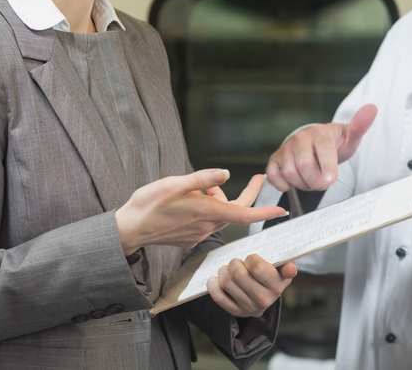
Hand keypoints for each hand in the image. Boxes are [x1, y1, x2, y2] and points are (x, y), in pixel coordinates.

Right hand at [116, 171, 285, 254]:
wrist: (129, 229)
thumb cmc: (148, 204)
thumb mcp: (173, 184)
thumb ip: (201, 179)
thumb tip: (226, 174)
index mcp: (205, 211)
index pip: (242, 213)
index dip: (264, 211)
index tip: (282, 211)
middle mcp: (206, 225)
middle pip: (235, 209)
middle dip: (247, 193)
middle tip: (260, 177)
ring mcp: (199, 233)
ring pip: (220, 211)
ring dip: (216, 197)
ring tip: (192, 187)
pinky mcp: (191, 236)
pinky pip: (208, 219)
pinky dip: (205, 207)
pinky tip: (186, 201)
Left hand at [207, 255, 297, 317]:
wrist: (265, 299)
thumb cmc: (271, 277)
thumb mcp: (282, 271)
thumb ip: (287, 267)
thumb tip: (291, 268)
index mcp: (277, 286)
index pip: (256, 267)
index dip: (250, 258)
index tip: (251, 259)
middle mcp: (264, 299)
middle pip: (238, 274)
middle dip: (234, 263)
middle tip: (237, 263)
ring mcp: (248, 307)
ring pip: (227, 282)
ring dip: (224, 271)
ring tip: (228, 269)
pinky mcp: (235, 312)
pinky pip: (218, 297)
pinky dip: (213, 284)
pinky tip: (217, 279)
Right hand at [265, 103, 376, 191]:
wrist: (316, 144)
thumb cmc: (335, 142)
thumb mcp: (350, 136)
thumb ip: (360, 125)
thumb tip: (372, 108)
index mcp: (320, 132)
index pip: (323, 150)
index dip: (327, 167)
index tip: (331, 180)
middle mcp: (300, 138)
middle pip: (304, 165)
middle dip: (316, 181)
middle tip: (324, 182)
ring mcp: (286, 148)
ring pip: (290, 173)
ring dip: (303, 184)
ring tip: (312, 180)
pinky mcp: (275, 159)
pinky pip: (274, 176)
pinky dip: (284, 184)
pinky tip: (295, 181)